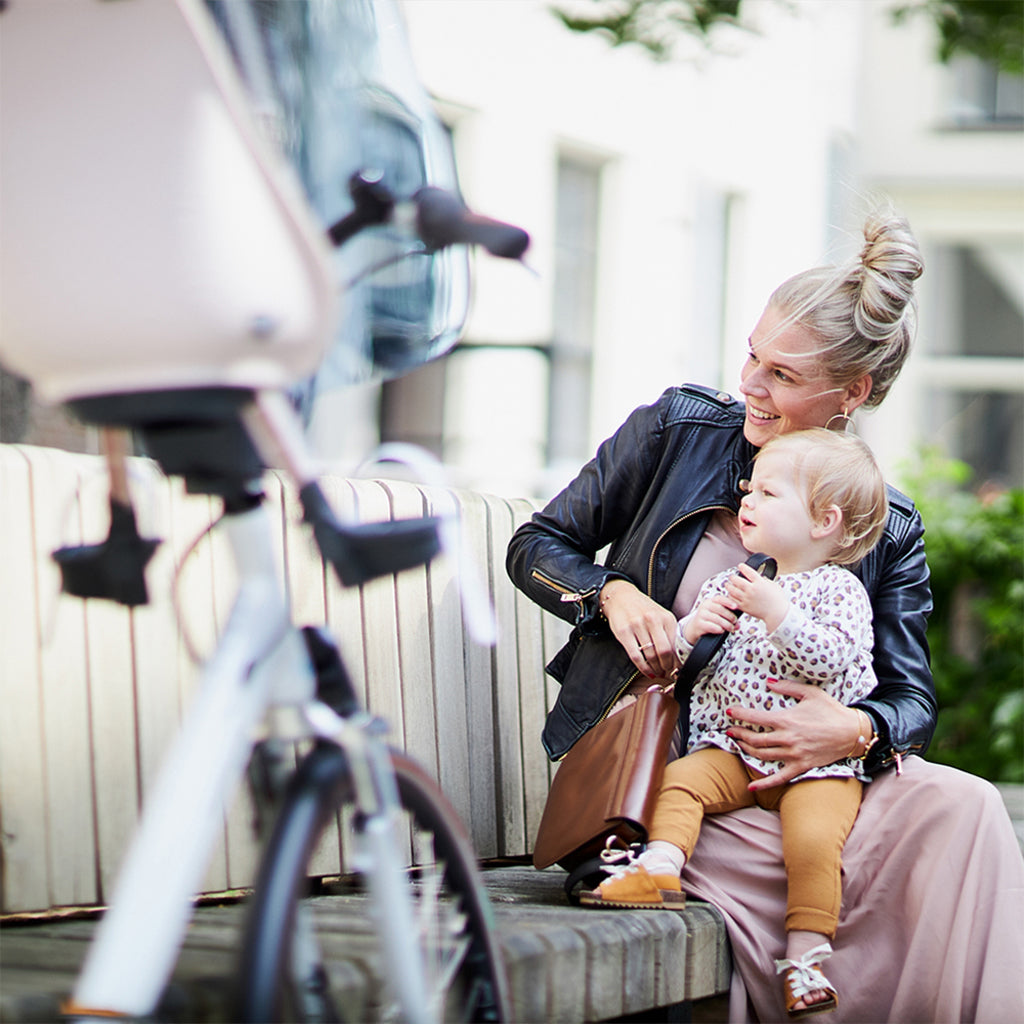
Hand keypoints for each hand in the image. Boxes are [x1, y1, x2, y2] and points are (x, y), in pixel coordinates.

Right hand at [599, 579, 679, 679]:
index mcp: (666, 617)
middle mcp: (652, 620)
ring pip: (650, 655)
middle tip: (665, 672)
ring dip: (655, 668)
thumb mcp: (660, 616)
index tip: (676, 668)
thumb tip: (676, 659)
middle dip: (666, 666)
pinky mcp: (624, 632)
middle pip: (664, 652)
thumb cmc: (643, 609)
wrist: (621, 597)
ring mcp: (637, 625)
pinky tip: (646, 670)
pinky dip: (643, 667)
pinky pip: (636, 656)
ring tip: (656, 671)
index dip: (676, 661)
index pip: (675, 645)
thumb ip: (669, 634)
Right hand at [683, 593, 737, 644]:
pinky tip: (722, 630)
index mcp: (710, 601)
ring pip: (717, 619)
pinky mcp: (699, 624)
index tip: (736, 607)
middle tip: (735, 622)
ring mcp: (701, 615)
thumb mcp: (717, 614)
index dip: (728, 602)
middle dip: (730, 616)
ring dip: (727, 625)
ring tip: (731, 628)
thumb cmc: (709, 620)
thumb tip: (738, 625)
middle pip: (720, 609)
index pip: (720, 598)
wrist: (695, 627)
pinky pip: (712, 626)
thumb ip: (728, 616)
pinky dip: (719, 629)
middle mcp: (704, 606)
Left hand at [724, 562, 788, 631]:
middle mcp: (752, 590)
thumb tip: (761, 577)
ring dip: (729, 586)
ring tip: (728, 585)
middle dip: (732, 577)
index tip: (740, 566)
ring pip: (732, 590)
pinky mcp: (744, 606)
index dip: (742, 567)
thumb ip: (766, 580)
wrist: (777, 614)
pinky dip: (730, 596)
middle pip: (736, 580)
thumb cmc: (778, 600)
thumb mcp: (774, 586)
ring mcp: (747, 598)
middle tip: (731, 576)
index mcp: (760, 583)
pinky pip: (733, 600)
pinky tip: (730, 595)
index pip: (748, 571)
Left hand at [725, 678, 861, 789]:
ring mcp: (793, 755)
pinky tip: (751, 786)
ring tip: (738, 745)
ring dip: (746, 750)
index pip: (756, 718)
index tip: (730, 712)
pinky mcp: (801, 766)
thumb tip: (769, 682)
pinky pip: (779, 778)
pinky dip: (764, 783)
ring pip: (762, 756)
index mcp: (787, 720)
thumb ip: (787, 687)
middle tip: (730, 731)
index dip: (740, 715)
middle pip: (755, 739)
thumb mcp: (810, 693)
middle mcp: (787, 739)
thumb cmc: (831, 710)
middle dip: (739, 734)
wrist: (852, 733)